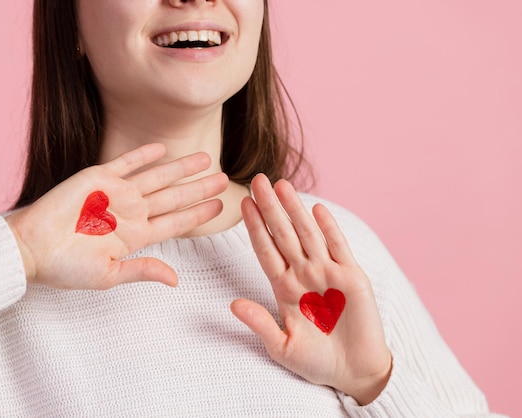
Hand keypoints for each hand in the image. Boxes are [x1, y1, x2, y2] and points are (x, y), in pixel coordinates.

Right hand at [6, 143, 227, 289]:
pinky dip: (143, 155)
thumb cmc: (65, 267)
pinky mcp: (96, 178)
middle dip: (200, 188)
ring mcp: (115, 194)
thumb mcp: (107, 275)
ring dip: (180, 168)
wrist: (30, 248)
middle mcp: (130, 213)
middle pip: (174, 198)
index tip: (221, 206)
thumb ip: (142, 270)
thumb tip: (175, 280)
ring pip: (157, 177)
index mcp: (135, 236)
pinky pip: (125, 163)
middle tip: (226, 178)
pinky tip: (163, 147)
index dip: (199, 214)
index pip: (176, 223)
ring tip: (206, 158)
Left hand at [231, 174, 391, 404]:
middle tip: (257, 180)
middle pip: (283, 234)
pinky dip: (329, 229)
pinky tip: (317, 210)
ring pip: (308, 234)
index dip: (255, 227)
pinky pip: (339, 248)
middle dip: (270, 207)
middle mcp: (304, 274)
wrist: (354, 373)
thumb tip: (233, 304)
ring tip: (281, 185)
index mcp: (284, 287)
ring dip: (295, 210)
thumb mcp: (282, 346)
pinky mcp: (352, 278)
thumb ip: (260, 323)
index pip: (265, 249)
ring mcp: (328, 273)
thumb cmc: (316, 362)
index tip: (242, 204)